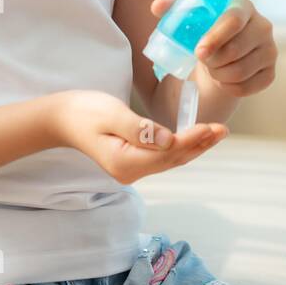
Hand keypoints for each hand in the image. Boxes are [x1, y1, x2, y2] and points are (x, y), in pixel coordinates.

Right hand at [50, 90, 228, 185]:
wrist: (62, 119)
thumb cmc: (85, 112)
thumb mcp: (111, 114)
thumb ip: (140, 129)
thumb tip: (168, 140)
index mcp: (125, 163)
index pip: (167, 153)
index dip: (191, 140)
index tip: (210, 127)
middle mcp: (130, 172)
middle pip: (173, 160)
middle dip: (199, 144)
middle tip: (223, 129)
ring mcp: (132, 170)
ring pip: (171, 160)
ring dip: (194, 146)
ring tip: (217, 132)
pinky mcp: (133, 162)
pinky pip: (164, 157)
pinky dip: (181, 146)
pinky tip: (195, 138)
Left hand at [149, 0, 277, 98]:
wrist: (218, 57)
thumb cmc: (203, 32)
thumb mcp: (188, 18)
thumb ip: (172, 7)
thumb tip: (157, 6)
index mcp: (243, 7)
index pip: (234, 19)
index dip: (215, 37)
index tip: (198, 51)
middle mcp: (262, 27)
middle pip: (235, 49)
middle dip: (211, 60)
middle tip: (202, 60)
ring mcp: (270, 51)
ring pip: (239, 71)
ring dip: (218, 74)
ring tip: (212, 68)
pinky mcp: (270, 73)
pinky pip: (246, 87)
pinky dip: (227, 87)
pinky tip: (223, 78)